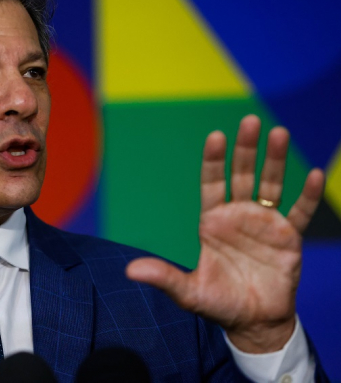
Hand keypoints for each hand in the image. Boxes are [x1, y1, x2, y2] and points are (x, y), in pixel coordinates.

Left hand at [126, 115, 324, 352]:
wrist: (253, 322)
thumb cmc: (217, 303)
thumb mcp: (188, 292)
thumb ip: (164, 277)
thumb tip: (130, 271)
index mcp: (212, 221)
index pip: (212, 182)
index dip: (214, 160)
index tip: (215, 136)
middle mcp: (238, 215)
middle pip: (242, 174)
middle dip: (245, 149)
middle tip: (249, 121)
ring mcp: (264, 223)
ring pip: (271, 184)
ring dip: (276, 160)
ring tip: (279, 132)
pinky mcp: (288, 238)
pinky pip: (300, 212)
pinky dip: (307, 196)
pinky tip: (314, 175)